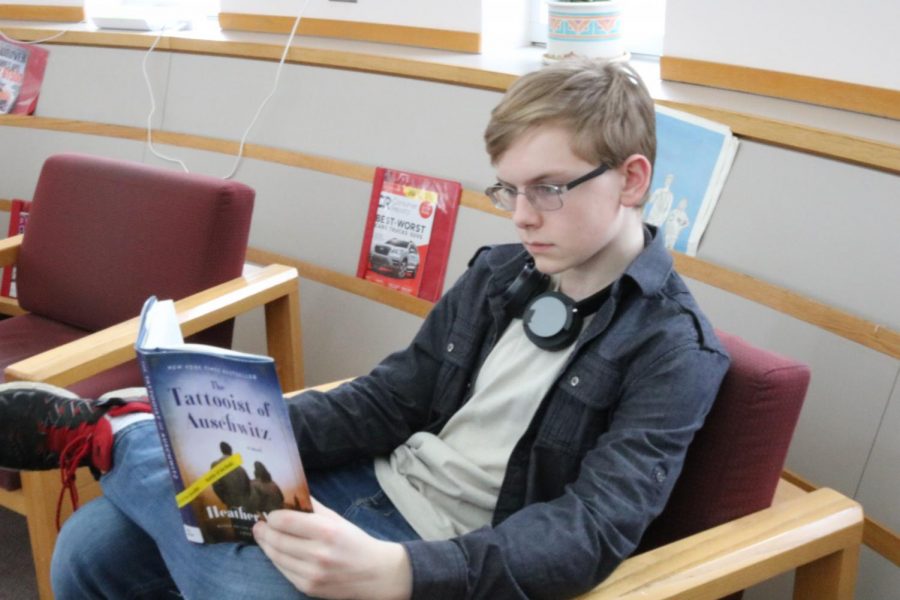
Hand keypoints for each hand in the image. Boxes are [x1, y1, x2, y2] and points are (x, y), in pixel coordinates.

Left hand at [253, 498, 412, 599]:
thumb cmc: (354, 541)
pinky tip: (275, 551)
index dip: (272, 516)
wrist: (374, 574)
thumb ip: (313, 507)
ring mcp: (312, 574)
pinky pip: (283, 571)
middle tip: (259, 525)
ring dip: (266, 545)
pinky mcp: (308, 587)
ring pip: (276, 557)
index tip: (269, 513)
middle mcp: (318, 554)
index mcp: (327, 531)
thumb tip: (290, 493)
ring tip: (263, 536)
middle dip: (264, 531)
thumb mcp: (337, 519)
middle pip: (277, 540)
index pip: (285, 521)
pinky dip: (276, 560)